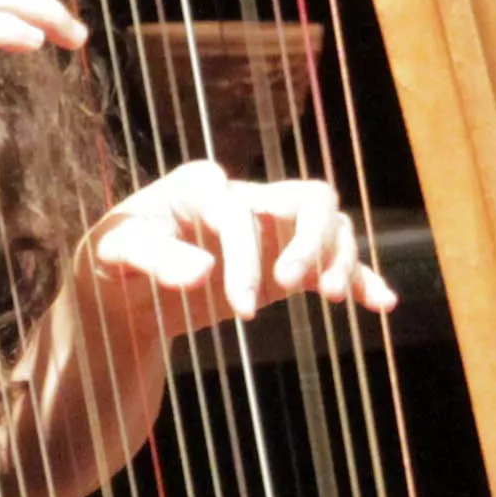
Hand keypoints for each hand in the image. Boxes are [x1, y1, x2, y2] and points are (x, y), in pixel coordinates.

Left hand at [88, 159, 404, 333]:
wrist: (125, 293)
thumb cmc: (114, 264)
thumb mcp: (113, 257)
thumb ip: (153, 259)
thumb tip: (202, 272)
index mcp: (200, 187)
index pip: (241, 211)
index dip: (246, 257)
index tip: (241, 309)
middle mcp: (246, 198)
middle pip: (308, 198)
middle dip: (312, 240)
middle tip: (296, 285)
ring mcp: (273, 229)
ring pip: (331, 225)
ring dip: (340, 257)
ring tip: (331, 299)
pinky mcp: (287, 261)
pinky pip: (335, 262)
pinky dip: (361, 278)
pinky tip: (381, 303)